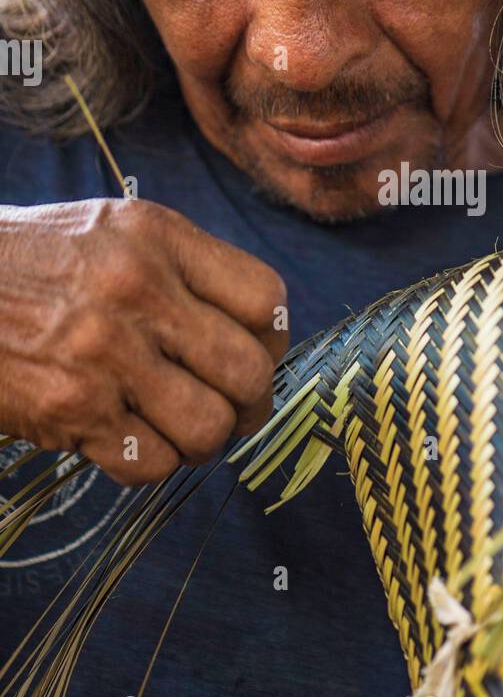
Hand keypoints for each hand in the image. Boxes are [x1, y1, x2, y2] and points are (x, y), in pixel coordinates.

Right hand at [0, 198, 288, 484]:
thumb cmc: (35, 262)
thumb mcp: (117, 232)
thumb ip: (188, 270)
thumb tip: (260, 335)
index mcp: (159, 238)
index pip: (265, 300)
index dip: (273, 341)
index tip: (257, 356)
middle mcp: (139, 291)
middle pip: (248, 372)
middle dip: (251, 405)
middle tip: (232, 411)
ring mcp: (105, 354)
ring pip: (208, 427)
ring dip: (202, 442)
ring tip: (179, 428)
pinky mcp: (72, 410)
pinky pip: (151, 463)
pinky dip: (150, 463)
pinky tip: (129, 439)